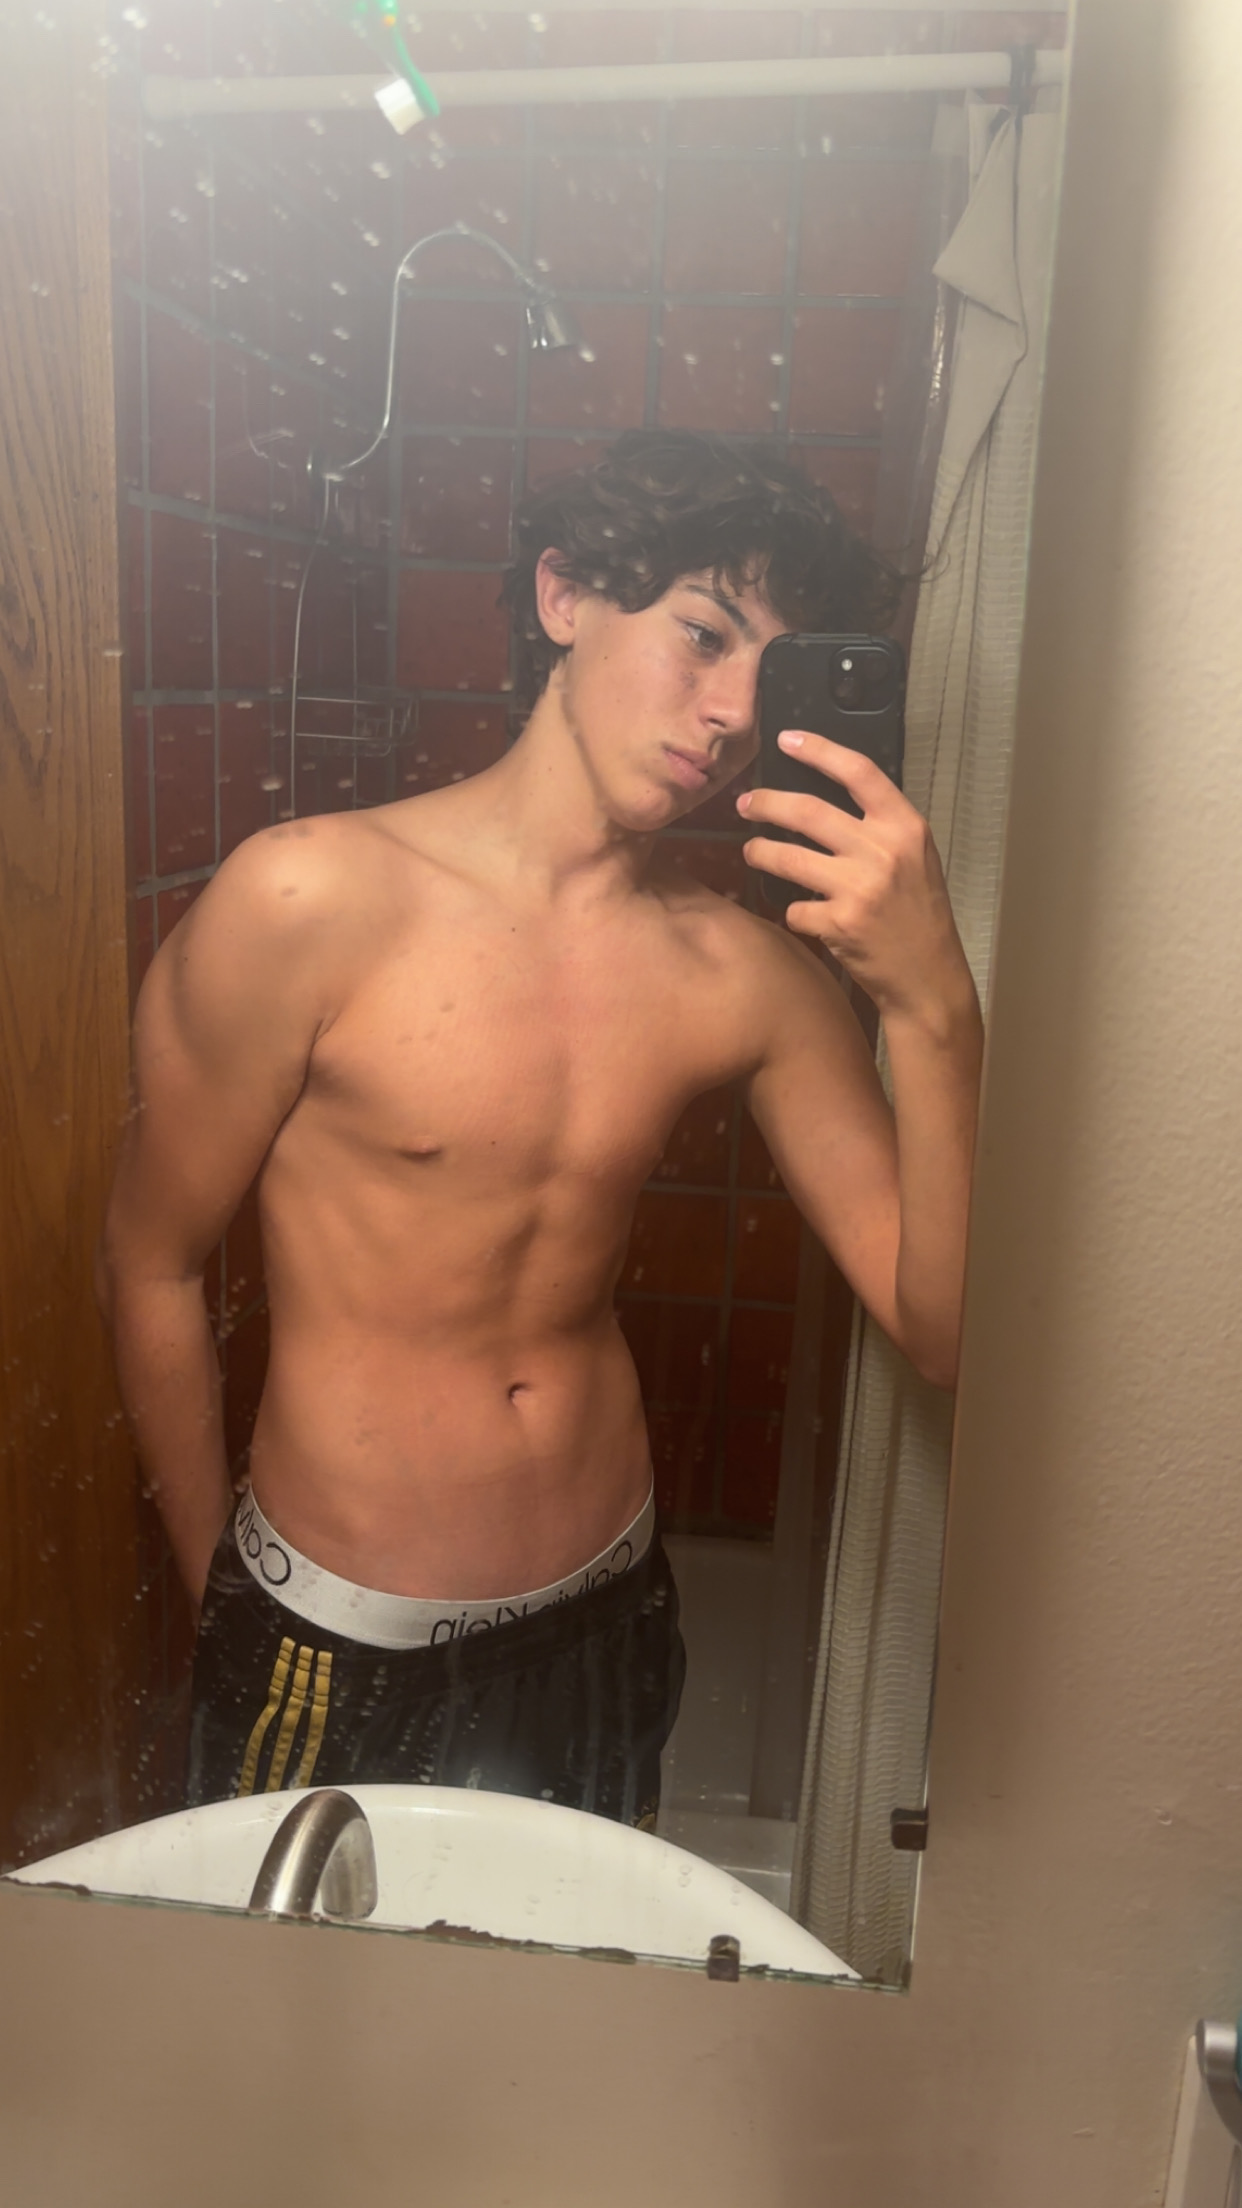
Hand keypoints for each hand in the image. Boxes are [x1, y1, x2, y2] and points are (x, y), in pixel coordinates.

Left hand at [737, 731, 972, 1024]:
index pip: (858, 772)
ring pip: (787, 857)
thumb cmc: (919, 914)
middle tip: (746, 803)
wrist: (928, 976)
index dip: (818, 750)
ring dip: (760, 851)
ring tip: (752, 850)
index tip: (787, 740)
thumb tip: (828, 797)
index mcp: (905, 827)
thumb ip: (880, 827)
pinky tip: (800, 913)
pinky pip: (794, 907)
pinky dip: (792, 910)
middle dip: (766, 802)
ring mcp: (859, 888)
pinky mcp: (838, 923)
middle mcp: (882, 851)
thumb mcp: (915, 858)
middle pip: (807, 811)